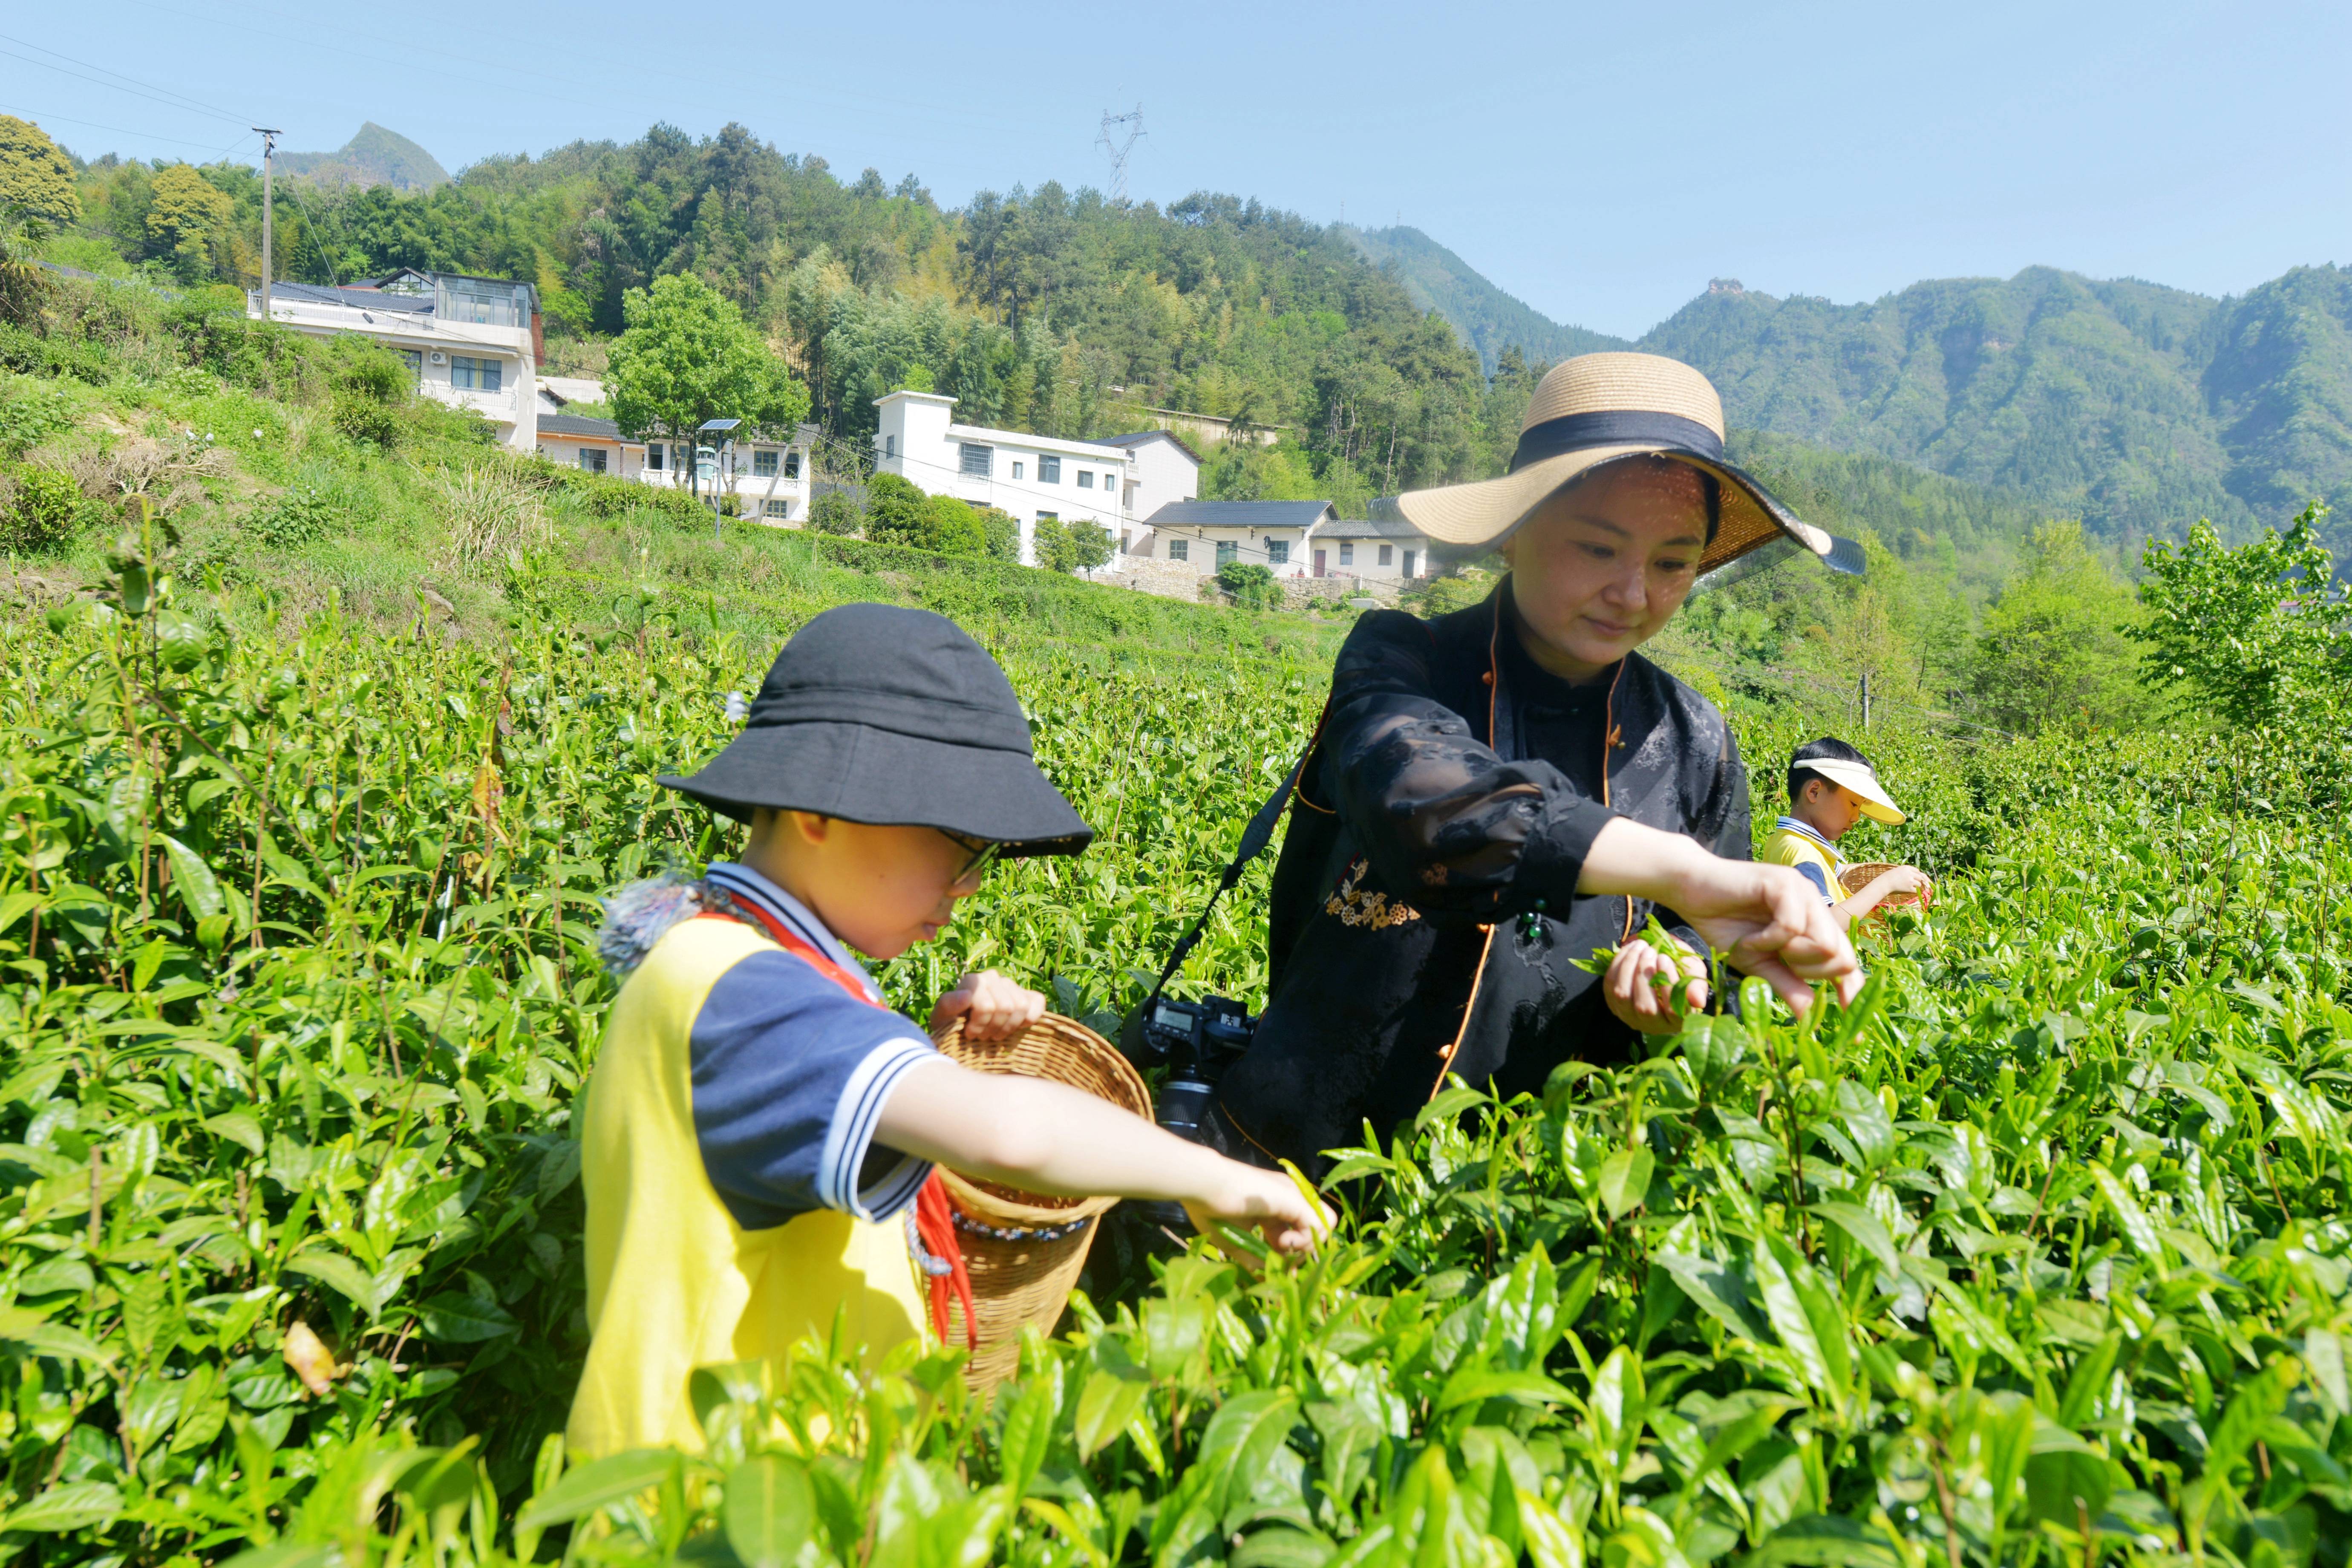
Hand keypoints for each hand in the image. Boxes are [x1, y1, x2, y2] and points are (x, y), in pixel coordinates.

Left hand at [927, 970, 1044, 1041]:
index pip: (986, 1005)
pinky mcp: (1028, 995)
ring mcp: (1011, 985)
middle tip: (983, 1036)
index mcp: (973, 981)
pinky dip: (1028, 1019)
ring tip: (995, 1033)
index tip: (969, 1034)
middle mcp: (993, 977)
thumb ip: (948, 1005)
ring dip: (1008, 1027)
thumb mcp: (941, 1018)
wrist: (964, 1031)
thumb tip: (966, 996)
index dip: (979, 1025)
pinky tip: (1014, 1027)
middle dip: (993, 1028)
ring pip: (1020, 1006)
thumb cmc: (951, 1025)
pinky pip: (1037, 1002)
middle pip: (1005, 1006)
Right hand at [1180, 1164, 1332, 1257]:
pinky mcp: (1296, 1199)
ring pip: (1324, 1226)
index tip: (1274, 1265)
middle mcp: (1289, 1200)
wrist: (1204, 1186)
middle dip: (1301, 1252)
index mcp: (1274, 1208)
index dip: (1291, 1253)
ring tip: (1282, 1247)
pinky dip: (1305, 1241)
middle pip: (1314, 1230)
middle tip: (1280, 1258)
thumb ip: (1258, 1262)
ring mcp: (1294, 1197)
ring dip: (1306, 1246)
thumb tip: (1279, 1279)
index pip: (1297, 1233)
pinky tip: (1283, 1242)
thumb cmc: (1213, 1211)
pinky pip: (1321, 1225)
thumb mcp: (1238, 1243)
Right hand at [1579, 819, 1860, 1011]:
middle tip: (1779, 962)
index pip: (1846, 961)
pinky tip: (1750, 937)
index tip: (1850, 1028)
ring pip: (1823, 942)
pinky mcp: (1784, 883)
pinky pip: (1792, 927)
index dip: (1851, 993)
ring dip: (1789, 955)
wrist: (1690, 890)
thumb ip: (1787, 986)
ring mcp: (1802, 891)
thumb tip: (1809, 1017)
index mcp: (1815, 923)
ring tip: (1761, 946)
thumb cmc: (1724, 924)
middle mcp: (1816, 905)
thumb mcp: (1758, 965)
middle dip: (1809, 971)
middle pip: (1841, 956)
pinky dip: (1768, 940)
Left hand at [1603, 938, 1707, 1034]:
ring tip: (1641, 946)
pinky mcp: (1614, 1004)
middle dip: (1644, 974)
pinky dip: (1618, 963)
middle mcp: (1652, 1024)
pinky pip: (1609, 985)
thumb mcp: (1695, 975)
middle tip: (1651, 951)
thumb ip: (1696, 986)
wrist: (1662, 962)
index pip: (1672, 1011)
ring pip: (1622, 995)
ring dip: (1629, 966)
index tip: (1664, 958)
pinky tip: (1630, 949)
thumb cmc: (1682, 971)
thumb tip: (1697, 1001)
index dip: (1667, 985)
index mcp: (1677, 1021)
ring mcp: (1630, 1016)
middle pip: (1644, 1007)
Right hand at [1882, 866, 1934, 906]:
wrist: (1883, 883)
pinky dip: (1914, 891)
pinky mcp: (1909, 888)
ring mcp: (1910, 881)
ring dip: (1916, 886)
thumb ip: (1905, 872)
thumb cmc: (1887, 877)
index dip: (1917, 875)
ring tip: (1909, 888)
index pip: (1917, 871)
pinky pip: (1916, 890)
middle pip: (1920, 877)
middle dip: (1918, 881)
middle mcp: (1910, 873)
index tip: (1917, 878)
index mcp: (1906, 868)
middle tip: (1916, 884)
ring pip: (1919, 884)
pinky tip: (1909, 891)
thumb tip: (1913, 876)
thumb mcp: (1897, 870)